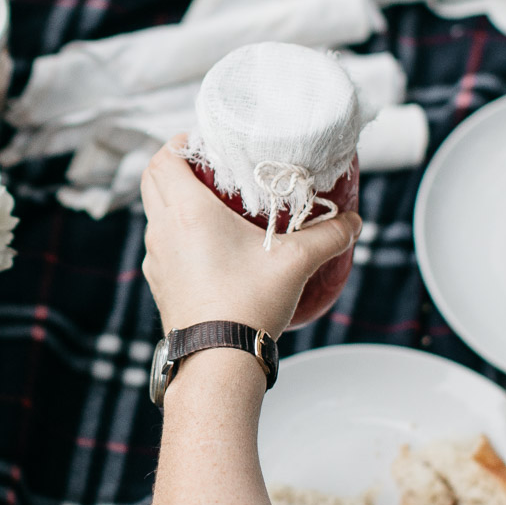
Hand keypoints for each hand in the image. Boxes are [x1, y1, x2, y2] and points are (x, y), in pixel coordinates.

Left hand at [138, 141, 361, 337]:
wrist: (217, 362)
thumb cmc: (247, 306)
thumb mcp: (296, 263)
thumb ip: (329, 236)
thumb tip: (353, 223)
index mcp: (186, 212)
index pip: (163, 158)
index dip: (179, 143)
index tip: (205, 142)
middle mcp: (163, 230)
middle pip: (152, 180)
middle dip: (176, 166)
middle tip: (211, 167)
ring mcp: (156, 260)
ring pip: (156, 214)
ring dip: (177, 202)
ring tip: (216, 205)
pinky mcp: (160, 284)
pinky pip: (163, 246)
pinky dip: (179, 235)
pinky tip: (212, 247)